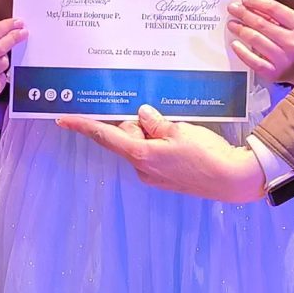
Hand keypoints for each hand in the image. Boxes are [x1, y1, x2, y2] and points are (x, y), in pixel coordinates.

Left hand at [57, 105, 265, 201]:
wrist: (230, 179)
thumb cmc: (205, 154)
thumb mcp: (180, 130)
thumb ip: (156, 122)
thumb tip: (140, 115)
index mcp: (141, 154)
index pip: (106, 137)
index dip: (84, 126)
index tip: (63, 119)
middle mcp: (142, 168)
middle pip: (127, 137)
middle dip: (137, 123)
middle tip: (160, 114)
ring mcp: (153, 175)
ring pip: (142, 145)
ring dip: (152, 133)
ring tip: (178, 128)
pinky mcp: (165, 178)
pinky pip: (153, 154)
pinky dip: (160, 143)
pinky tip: (181, 139)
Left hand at [227, 0, 293, 83]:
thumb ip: (277, 16)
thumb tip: (250, 7)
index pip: (274, 9)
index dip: (257, 2)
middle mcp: (293, 43)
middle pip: (262, 23)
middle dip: (244, 13)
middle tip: (233, 9)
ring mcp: (284, 60)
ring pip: (255, 40)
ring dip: (240, 29)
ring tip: (232, 24)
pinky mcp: (274, 73)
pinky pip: (253, 61)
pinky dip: (241, 51)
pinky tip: (235, 44)